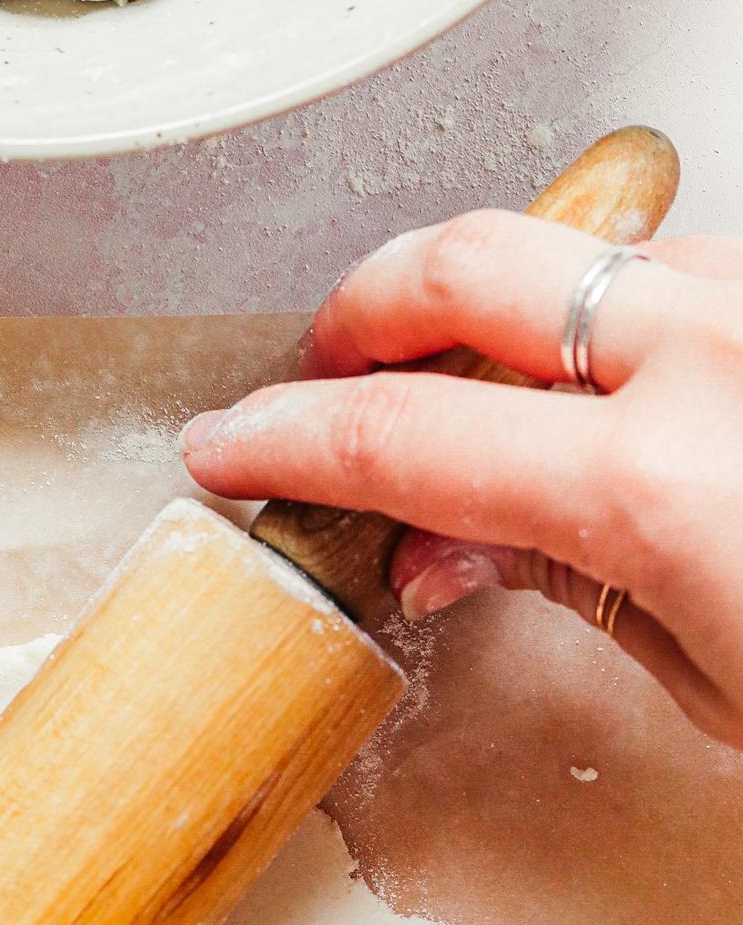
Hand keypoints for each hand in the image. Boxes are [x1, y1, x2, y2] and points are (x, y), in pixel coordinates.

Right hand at [183, 214, 742, 747]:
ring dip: (493, 303)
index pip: (401, 436)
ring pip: (573, 247)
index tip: (229, 445)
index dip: (285, 439)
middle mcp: (709, 356)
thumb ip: (568, 582)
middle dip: (360, 310)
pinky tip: (589, 370)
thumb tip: (445, 551)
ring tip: (456, 376)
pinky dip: (602, 307)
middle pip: (463, 269)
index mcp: (655, 484)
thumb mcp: (708, 677)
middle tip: (319, 369)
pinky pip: (667, 263)